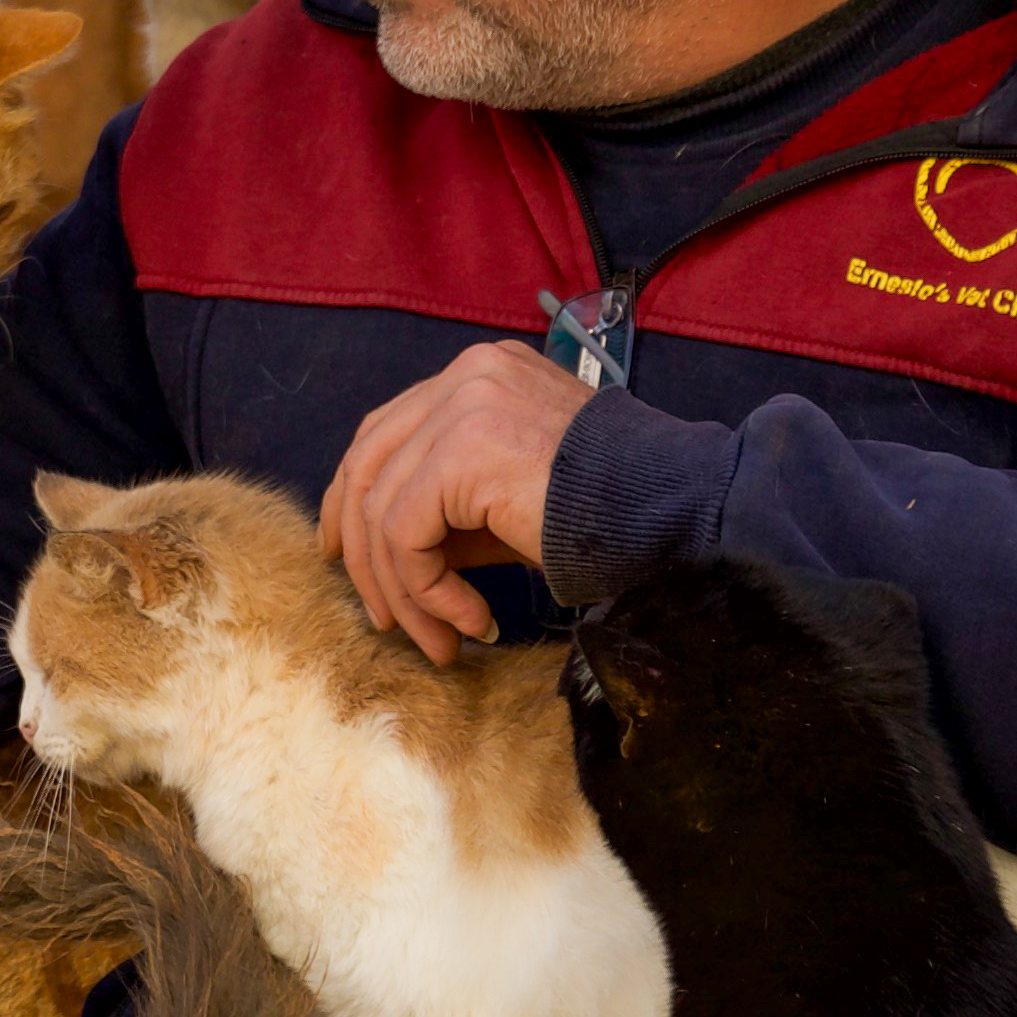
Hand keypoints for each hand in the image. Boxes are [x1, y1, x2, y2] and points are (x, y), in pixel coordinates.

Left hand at [326, 338, 594, 660]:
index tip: (346, 555)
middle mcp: (467, 377)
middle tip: (381, 615)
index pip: (386, 431)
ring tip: (437, 641)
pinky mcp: (462, 450)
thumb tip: (388, 557)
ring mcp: (463, 405)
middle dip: (362, 550)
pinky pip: (407, 535)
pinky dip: (428, 592)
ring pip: (382, 509)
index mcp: (481, 375)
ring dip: (403, 591)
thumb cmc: (610, 511)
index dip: (355, 498)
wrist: (670, 512)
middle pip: (369, 462)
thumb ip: (450, 509)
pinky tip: (472, 620)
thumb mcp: (511, 501)